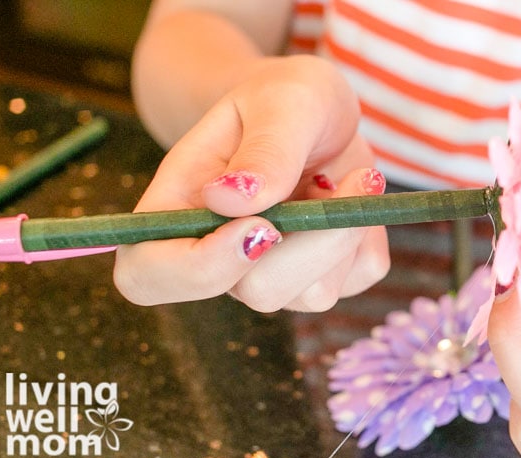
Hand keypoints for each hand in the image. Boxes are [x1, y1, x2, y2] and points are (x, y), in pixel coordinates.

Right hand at [114, 55, 389, 310]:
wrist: (315, 112)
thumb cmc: (282, 98)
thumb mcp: (281, 99)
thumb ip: (264, 148)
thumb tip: (230, 201)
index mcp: (179, 209)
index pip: (149, 275)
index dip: (197, 270)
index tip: (262, 226)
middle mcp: (221, 253)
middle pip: (257, 292)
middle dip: (315, 243)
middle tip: (353, 179)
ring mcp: (271, 271)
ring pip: (314, 295)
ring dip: (348, 232)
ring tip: (353, 176)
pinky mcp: (320, 275)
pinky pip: (357, 278)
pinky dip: (371, 235)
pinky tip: (355, 194)